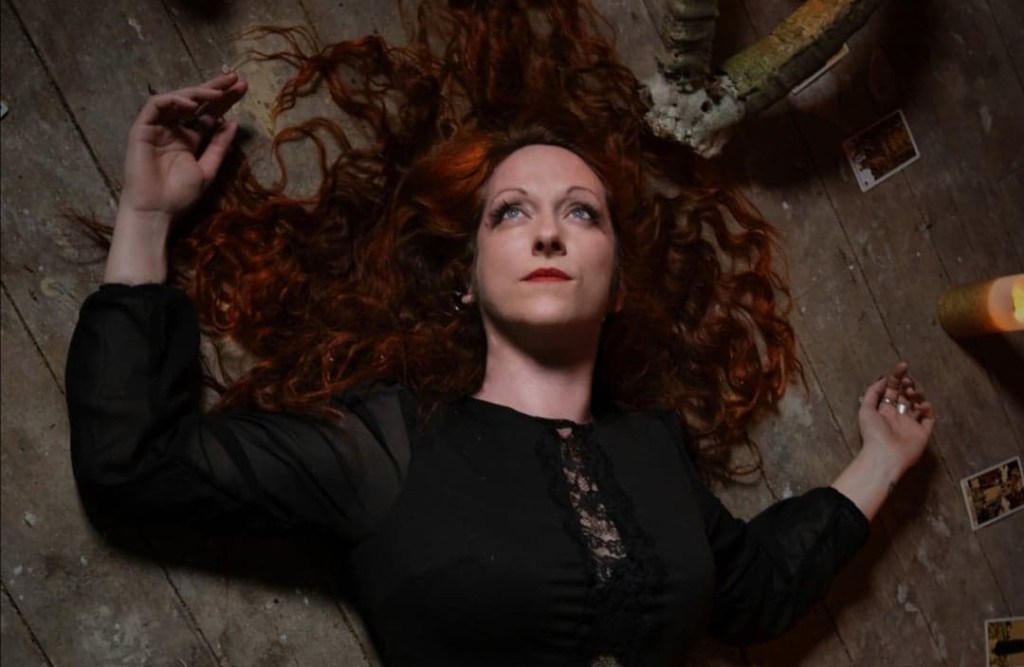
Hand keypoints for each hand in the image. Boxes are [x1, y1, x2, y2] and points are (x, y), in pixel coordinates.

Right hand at [119, 72, 247, 219]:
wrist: (157, 211)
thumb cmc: (180, 196)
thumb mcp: (208, 168)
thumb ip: (219, 146)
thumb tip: (234, 123)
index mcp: (190, 140)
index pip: (208, 114)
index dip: (225, 100)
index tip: (243, 88)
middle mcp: (174, 130)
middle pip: (196, 102)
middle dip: (215, 88)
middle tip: (235, 77)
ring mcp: (157, 128)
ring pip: (176, 99)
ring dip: (197, 92)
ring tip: (218, 91)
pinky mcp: (142, 128)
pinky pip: (156, 105)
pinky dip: (174, 100)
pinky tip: (192, 102)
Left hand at [858, 361, 935, 480]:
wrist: (885, 456)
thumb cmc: (873, 434)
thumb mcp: (866, 409)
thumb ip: (873, 392)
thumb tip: (884, 378)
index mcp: (884, 410)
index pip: (892, 389)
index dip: (896, 377)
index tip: (902, 366)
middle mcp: (898, 416)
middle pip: (905, 395)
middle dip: (908, 385)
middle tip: (907, 382)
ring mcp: (911, 424)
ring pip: (918, 403)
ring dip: (917, 395)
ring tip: (911, 394)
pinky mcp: (922, 433)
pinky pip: (929, 418)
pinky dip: (927, 409)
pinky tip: (920, 406)